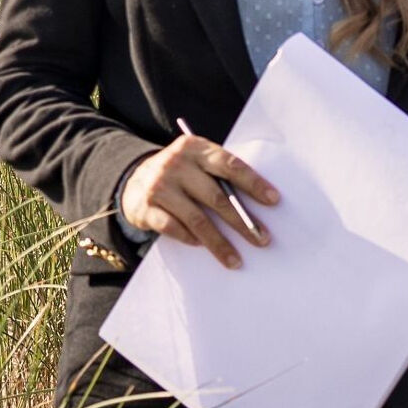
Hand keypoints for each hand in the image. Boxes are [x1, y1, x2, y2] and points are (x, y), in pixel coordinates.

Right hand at [119, 132, 279, 269]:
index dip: (253, 182)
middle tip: (262, 239)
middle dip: (242, 221)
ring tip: (235, 260)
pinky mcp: (145, 208)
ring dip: (219, 243)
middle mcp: (175, 163)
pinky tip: (201, 246)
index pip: (229, 164)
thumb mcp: (197, 164)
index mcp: (194, 147)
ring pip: (197, 219)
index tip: (274, 200)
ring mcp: (159, 185)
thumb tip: (257, 205)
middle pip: (216, 196)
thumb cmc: (180, 175)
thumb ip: (219, 175)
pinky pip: (174, 228)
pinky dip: (190, 239)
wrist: (134, 180)